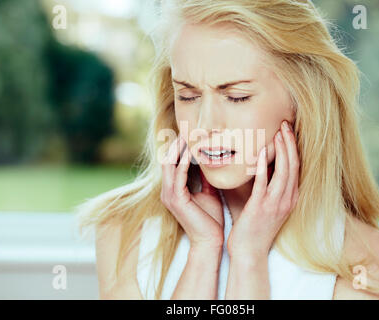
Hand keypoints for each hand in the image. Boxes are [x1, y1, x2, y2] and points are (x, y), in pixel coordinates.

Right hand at [161, 135, 223, 250]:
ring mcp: (169, 195)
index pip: (173, 163)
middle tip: (187, 128)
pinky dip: (183, 162)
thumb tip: (210, 161)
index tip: (191, 134)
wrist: (210, 241)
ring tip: (188, 134)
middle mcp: (168, 191)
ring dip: (178, 149)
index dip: (179, 148)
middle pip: (167, 160)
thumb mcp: (209, 193)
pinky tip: (191, 151)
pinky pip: (178, 175)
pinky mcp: (176, 199)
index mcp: (174, 190)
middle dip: (176, 144)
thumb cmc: (210, 220)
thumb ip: (206, 178)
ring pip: (169, 165)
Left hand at [227, 120, 299, 257]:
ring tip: (279, 132)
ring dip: (282, 150)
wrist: (248, 251)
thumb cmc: (252, 226)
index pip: (296, 168)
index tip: (287, 131)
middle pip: (294, 166)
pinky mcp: (261, 208)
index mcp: (290, 197)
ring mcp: (276, 204)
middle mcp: (287, 199)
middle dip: (290, 143)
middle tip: (285, 124)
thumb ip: (263, 184)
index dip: (294, 148)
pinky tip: (262, 152)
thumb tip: (252, 163)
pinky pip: (264, 184)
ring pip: (284, 171)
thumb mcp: (263, 203)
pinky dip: (265, 167)